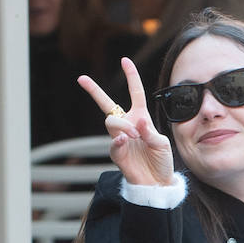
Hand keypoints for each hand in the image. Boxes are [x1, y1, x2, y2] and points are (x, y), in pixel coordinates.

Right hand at [77, 57, 175, 186]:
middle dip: (94, 90)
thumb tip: (138, 121)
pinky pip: (112, 143)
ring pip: (111, 122)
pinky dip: (118, 140)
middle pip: (107, 104)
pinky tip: (124, 141)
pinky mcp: (116, 152)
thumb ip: (150, 132)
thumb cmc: (161, 160)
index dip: (131, 77)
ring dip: (123, 126)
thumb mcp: (162, 144)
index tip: (125, 60)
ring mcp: (119, 138)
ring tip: (134, 136)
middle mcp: (127, 124)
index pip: (135, 93)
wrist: (157, 182)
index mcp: (141, 117)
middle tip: (81, 78)